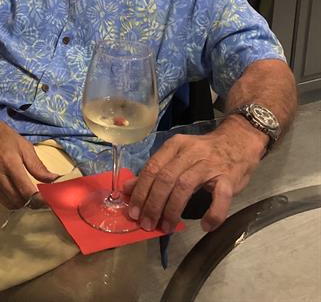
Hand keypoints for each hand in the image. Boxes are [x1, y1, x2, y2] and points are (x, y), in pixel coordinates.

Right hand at [0, 109, 57, 207]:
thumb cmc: (4, 136)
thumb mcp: (24, 146)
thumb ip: (38, 166)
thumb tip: (54, 180)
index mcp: (10, 163)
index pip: (26, 191)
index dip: (40, 200)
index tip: (50, 202)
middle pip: (18, 201)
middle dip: (32, 203)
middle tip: (43, 198)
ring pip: (9, 204)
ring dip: (22, 204)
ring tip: (32, 196)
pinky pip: (1, 200)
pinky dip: (12, 201)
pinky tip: (19, 193)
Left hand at [122, 117, 266, 232]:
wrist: (239, 140)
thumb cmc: (205, 152)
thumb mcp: (177, 156)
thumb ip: (154, 172)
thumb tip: (127, 188)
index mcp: (175, 145)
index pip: (152, 167)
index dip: (140, 191)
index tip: (133, 211)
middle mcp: (190, 152)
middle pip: (166, 178)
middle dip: (153, 203)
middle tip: (147, 223)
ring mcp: (210, 164)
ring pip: (185, 186)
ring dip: (173, 210)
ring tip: (166, 227)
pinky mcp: (229, 178)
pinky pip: (220, 197)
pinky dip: (212, 213)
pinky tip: (204, 225)